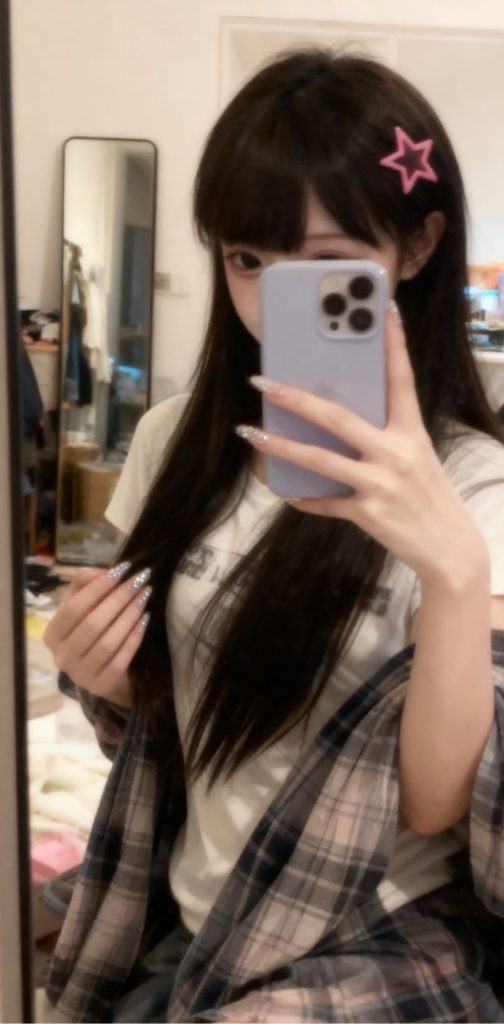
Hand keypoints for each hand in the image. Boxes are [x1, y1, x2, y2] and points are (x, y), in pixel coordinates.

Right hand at [43, 563, 151, 705]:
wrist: (104, 672)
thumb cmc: (93, 632)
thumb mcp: (85, 607)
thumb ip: (87, 584)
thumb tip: (106, 572)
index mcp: (53, 634)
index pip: (74, 607)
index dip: (99, 587)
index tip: (124, 569)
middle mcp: (61, 657)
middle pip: (92, 624)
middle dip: (119, 599)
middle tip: (140, 582)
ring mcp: (80, 675)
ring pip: (107, 642)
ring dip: (129, 616)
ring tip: (145, 597)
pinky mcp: (100, 687)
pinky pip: (120, 660)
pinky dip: (134, 639)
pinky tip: (145, 620)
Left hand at [241, 308, 488, 586]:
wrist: (449, 548)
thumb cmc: (429, 496)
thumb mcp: (416, 457)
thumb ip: (385, 436)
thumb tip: (340, 419)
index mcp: (411, 432)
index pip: (402, 379)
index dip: (393, 344)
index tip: (384, 310)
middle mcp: (396, 453)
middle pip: (338, 417)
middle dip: (296, 398)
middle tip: (262, 383)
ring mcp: (381, 484)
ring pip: (320, 459)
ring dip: (280, 445)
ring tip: (250, 433)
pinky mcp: (368, 513)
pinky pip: (325, 502)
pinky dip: (304, 497)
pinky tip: (285, 491)